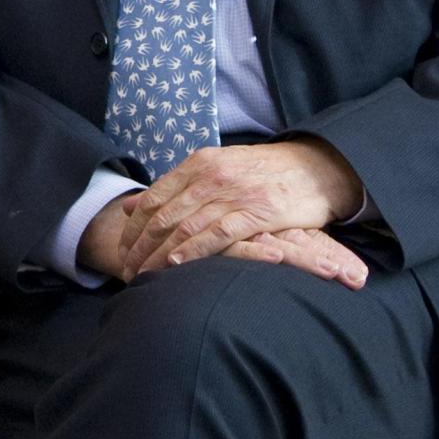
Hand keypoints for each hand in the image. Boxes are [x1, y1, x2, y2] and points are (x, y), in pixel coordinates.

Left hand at [80, 183, 367, 290]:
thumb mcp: (217, 168)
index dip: (133, 227)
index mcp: (199, 163)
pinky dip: (192, 249)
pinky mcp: (256, 212)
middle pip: (163, 215)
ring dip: (159, 254)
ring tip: (144, 275)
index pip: (154, 198)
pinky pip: (216, 233)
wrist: (316, 168)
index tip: (122, 249)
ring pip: (184, 226)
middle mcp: (211, 176)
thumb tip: (133, 204)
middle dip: (140, 246)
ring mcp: (233, 193)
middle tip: (127, 270)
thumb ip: (176, 186)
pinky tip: (176, 264)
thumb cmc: (264, 174)